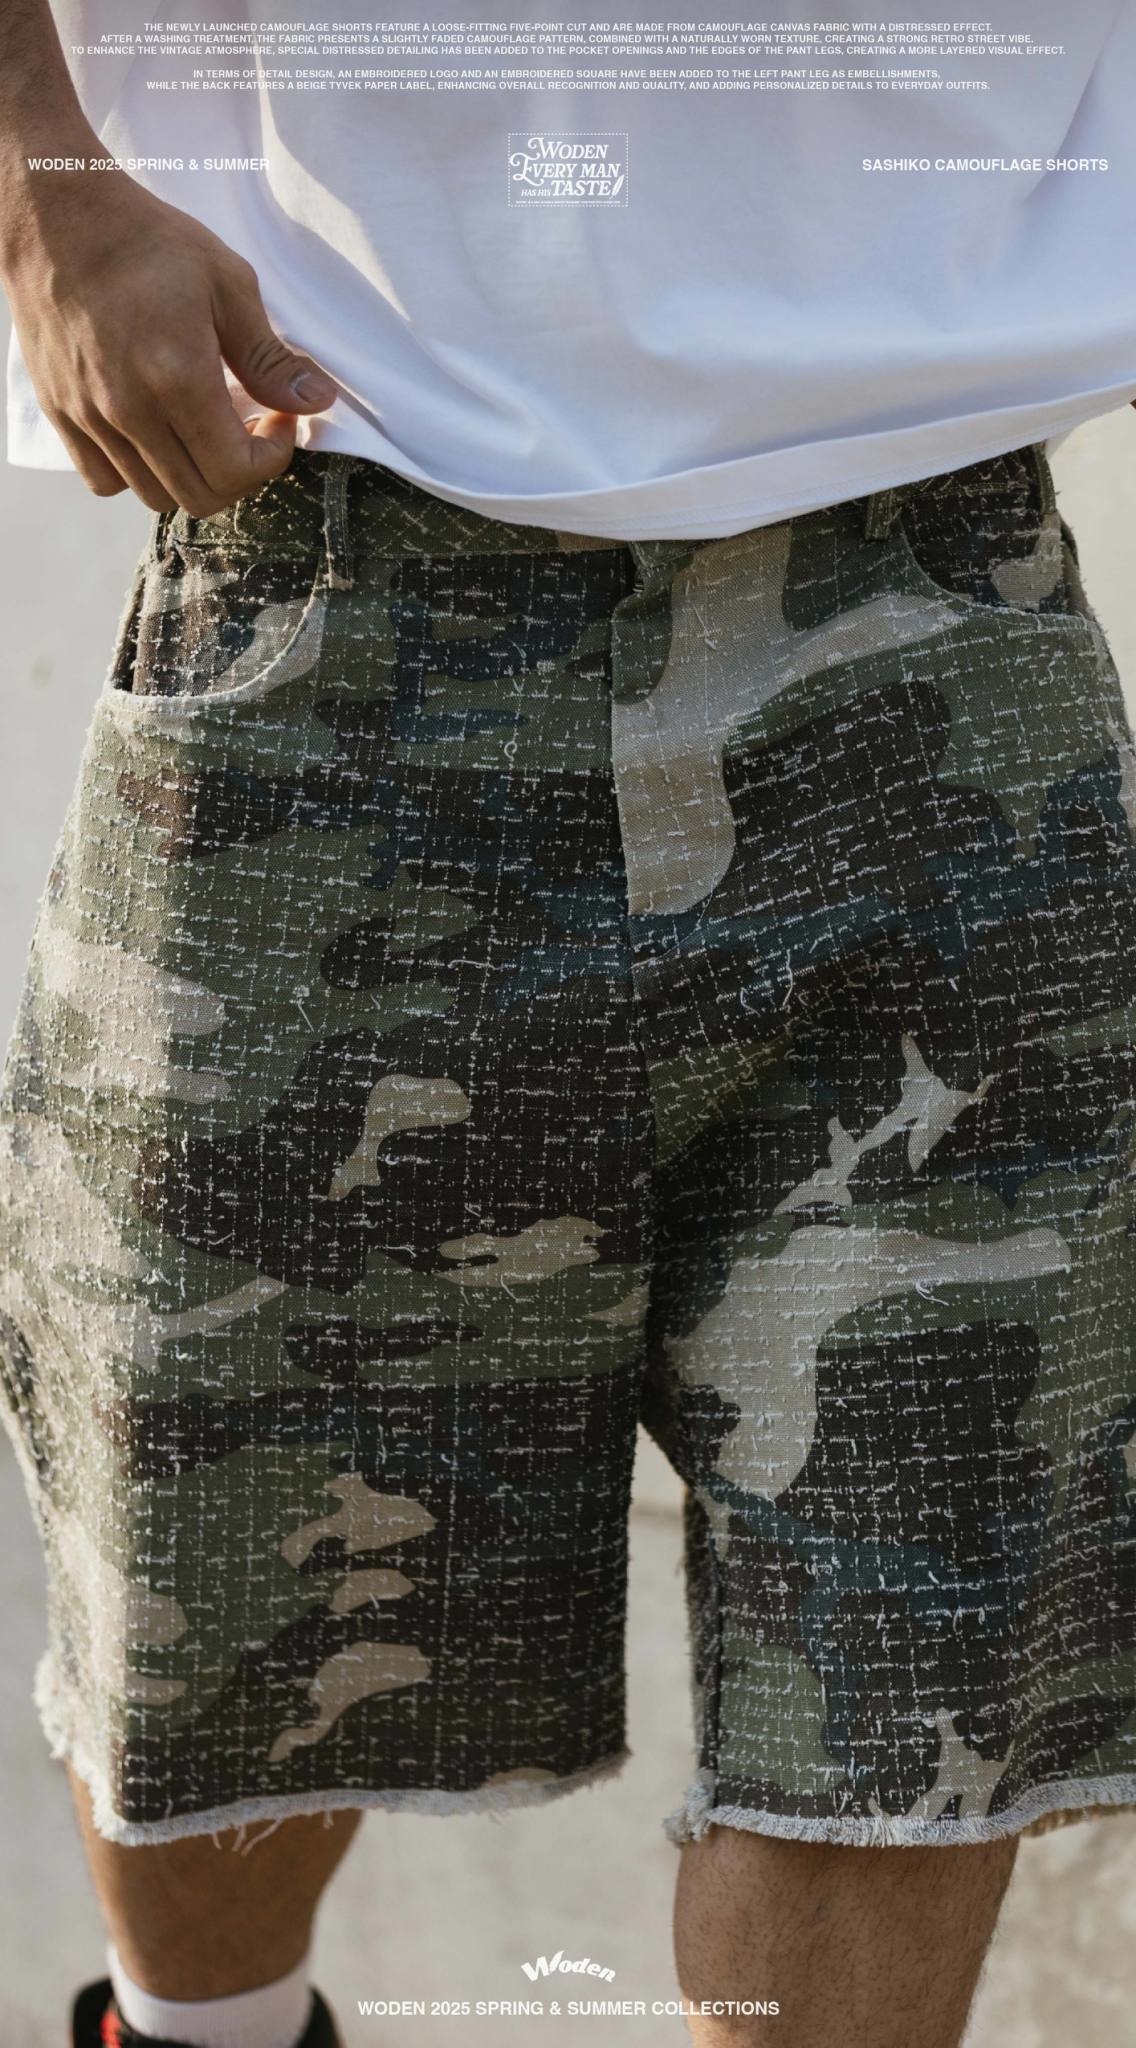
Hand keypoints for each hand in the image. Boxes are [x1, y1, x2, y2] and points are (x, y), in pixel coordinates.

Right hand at [4, 170, 338, 511]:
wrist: (57, 219)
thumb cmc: (147, 242)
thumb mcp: (227, 284)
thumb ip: (269, 356)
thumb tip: (317, 400)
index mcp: (176, 377)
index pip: (236, 470)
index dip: (273, 455)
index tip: (280, 418)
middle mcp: (130, 409)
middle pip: (201, 496)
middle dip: (241, 473)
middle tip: (249, 427)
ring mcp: (90, 417)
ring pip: (156, 496)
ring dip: (193, 474)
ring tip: (204, 428)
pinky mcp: (62, 415)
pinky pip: (105, 481)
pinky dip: (138, 474)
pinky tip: (155, 433)